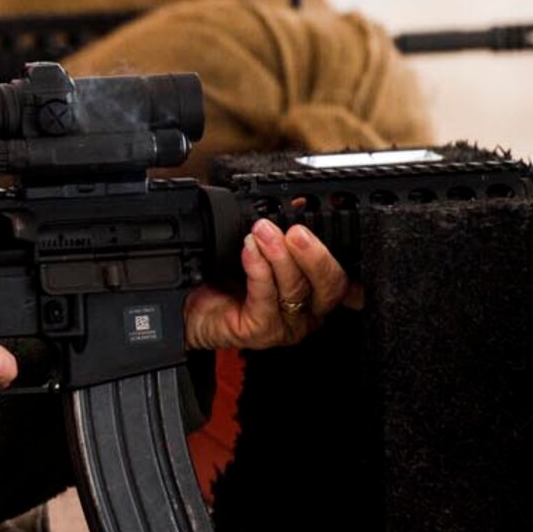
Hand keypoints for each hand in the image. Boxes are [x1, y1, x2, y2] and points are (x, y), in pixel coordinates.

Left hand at [184, 219, 359, 351]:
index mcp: (315, 290)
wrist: (189, 306)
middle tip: (296, 232)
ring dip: (279, 256)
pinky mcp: (262, 331)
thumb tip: (298, 200)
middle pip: (330, 285)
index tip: (327, 220)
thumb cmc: (227, 280)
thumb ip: (283, 229)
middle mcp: (308, 311)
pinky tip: (250, 251)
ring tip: (263, 232)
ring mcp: (286, 324)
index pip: (342, 272)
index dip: (338, 249)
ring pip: (296, 289)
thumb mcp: (260, 249)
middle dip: (315, 255)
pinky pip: (266, 299)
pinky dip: (259, 271)